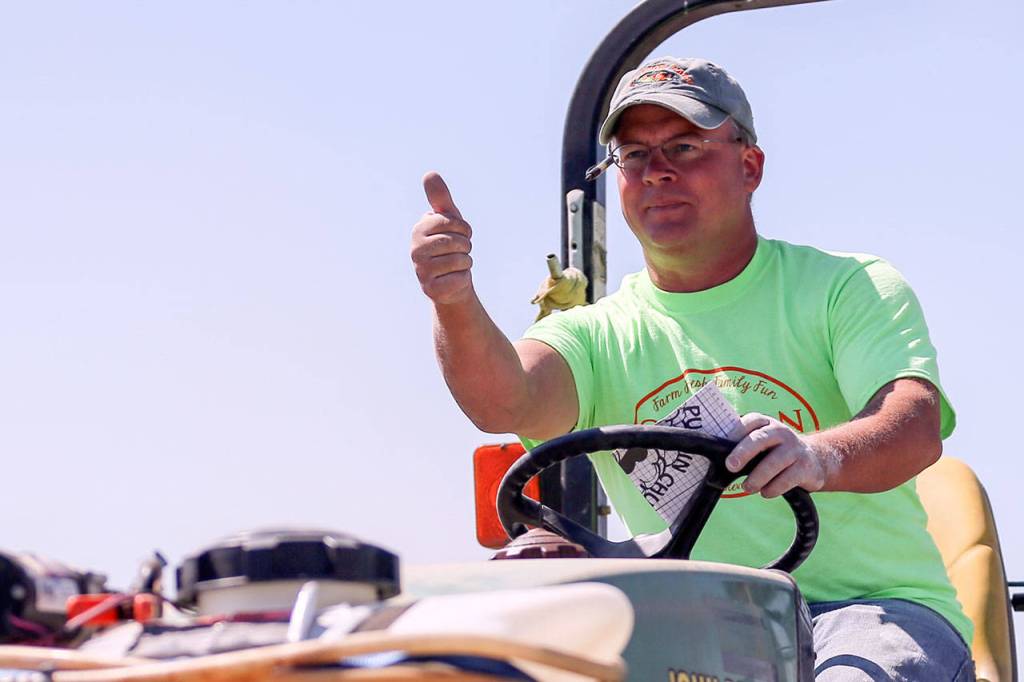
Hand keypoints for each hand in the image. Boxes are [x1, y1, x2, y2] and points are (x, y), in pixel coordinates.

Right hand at [411, 171, 474, 304]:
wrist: (450, 282)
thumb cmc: (450, 247)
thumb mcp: (448, 221)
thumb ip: (440, 199)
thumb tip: (429, 174)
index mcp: (419, 230)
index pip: (453, 223)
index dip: (464, 230)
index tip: (458, 235)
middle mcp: (415, 250)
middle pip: (458, 242)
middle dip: (465, 247)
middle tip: (457, 253)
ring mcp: (421, 271)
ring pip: (461, 260)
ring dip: (465, 263)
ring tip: (455, 266)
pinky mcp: (430, 289)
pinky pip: (460, 278)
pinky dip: (463, 279)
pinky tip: (452, 280)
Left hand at [725, 413, 832, 497]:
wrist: (815, 459)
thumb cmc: (775, 451)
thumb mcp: (762, 442)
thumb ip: (742, 444)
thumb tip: (714, 455)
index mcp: (766, 423)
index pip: (750, 421)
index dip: (735, 432)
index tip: (721, 446)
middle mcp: (781, 432)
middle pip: (760, 439)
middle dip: (743, 452)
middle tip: (730, 466)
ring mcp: (795, 449)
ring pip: (774, 462)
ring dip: (757, 477)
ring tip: (747, 487)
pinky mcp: (805, 467)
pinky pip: (787, 479)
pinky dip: (773, 488)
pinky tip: (766, 492)